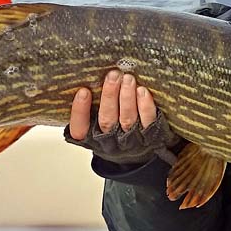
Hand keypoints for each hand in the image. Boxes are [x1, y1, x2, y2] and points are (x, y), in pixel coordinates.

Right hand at [65, 70, 179, 164]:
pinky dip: (145, 106)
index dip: (79, 111)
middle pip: (107, 120)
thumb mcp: (97, 125)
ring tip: (127, 79)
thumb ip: (92, 108)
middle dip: (109, 96)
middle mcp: (110, 142)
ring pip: (127, 119)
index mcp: (92, 139)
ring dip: (127, 97)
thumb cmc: (115, 133)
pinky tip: (142, 91)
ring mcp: (131, 140)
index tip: (83, 91)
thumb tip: (90, 81)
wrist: (140, 155)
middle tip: (112, 76)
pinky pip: (148, 121)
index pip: (80, 129)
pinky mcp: (150, 136)